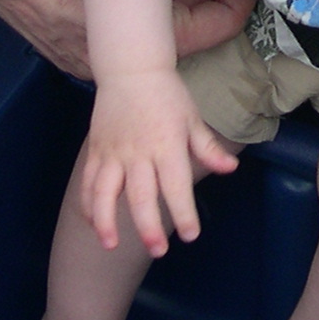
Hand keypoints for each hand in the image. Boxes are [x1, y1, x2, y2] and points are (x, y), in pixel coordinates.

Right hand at [79, 71, 237, 254]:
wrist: (131, 69)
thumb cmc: (167, 95)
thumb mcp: (193, 118)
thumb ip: (208, 148)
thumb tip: (230, 169)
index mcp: (167, 145)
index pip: (176, 186)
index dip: (184, 212)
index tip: (190, 235)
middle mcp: (139, 152)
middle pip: (140, 196)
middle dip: (148, 227)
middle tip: (158, 250)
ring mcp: (114, 152)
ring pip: (105, 192)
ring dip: (106, 220)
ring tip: (110, 245)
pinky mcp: (97, 150)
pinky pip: (88, 181)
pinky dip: (88, 204)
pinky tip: (93, 222)